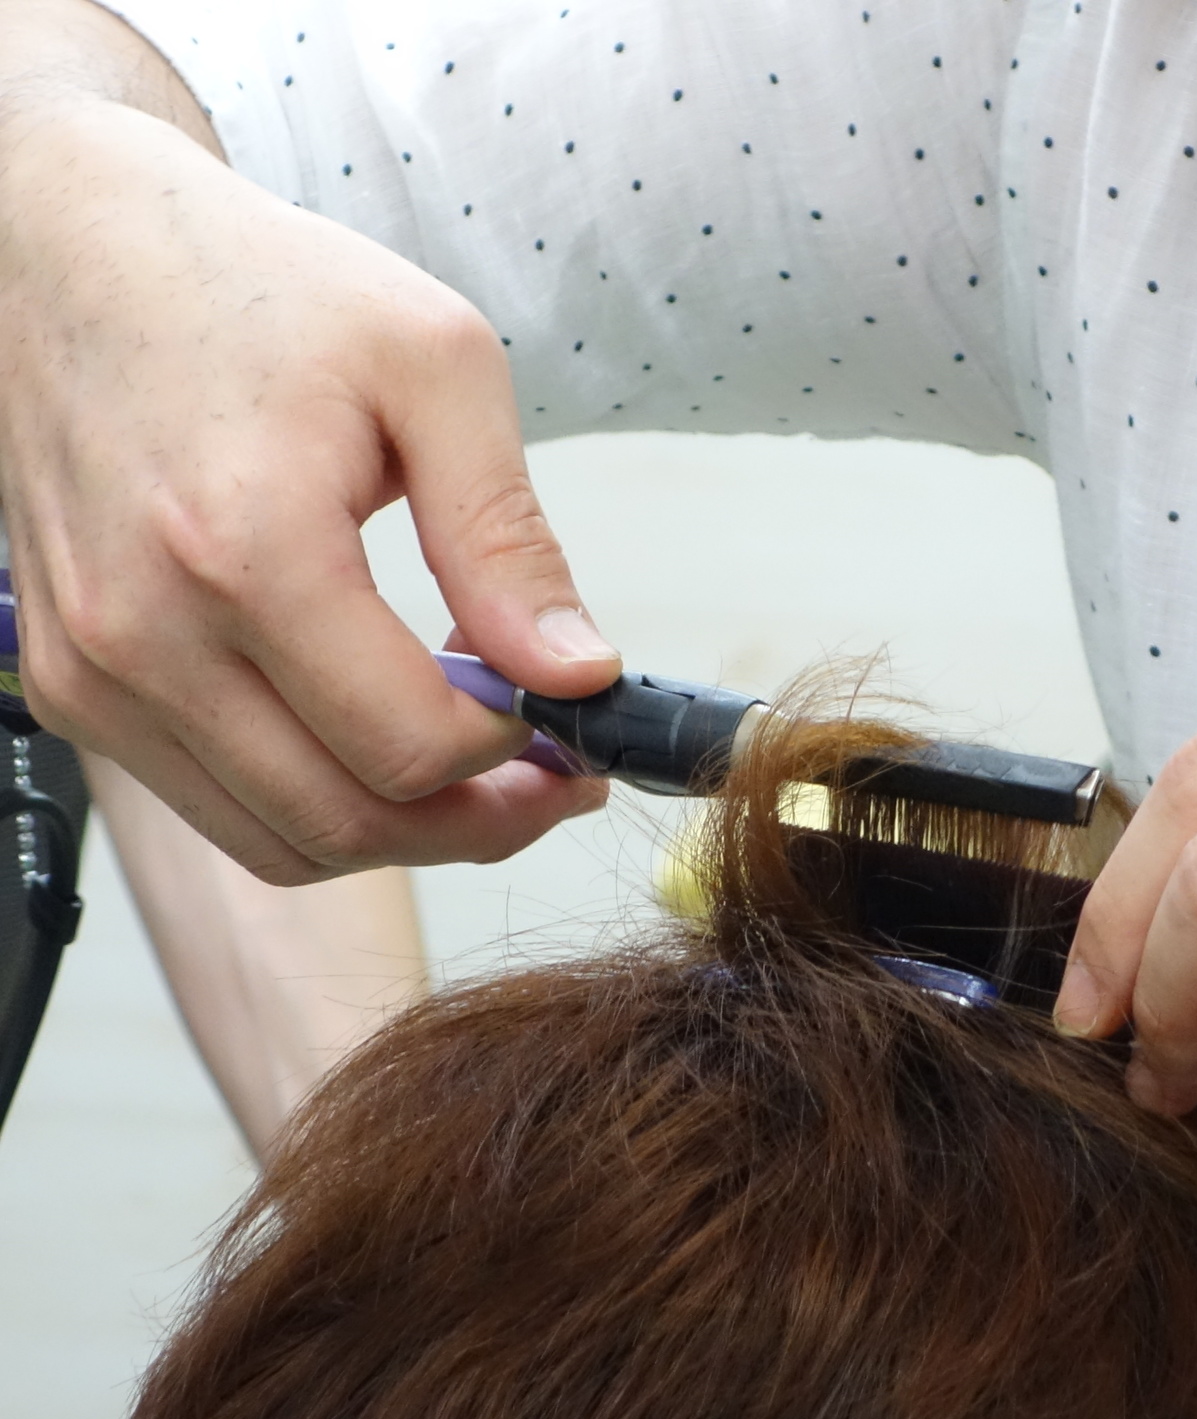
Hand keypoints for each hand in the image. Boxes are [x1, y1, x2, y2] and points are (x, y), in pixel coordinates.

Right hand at [0, 91, 618, 881]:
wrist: (78, 253)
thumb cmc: (262, 291)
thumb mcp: (436, 369)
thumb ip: (507, 538)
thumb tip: (577, 673)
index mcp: (244, 550)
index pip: (411, 746)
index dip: (517, 756)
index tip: (573, 720)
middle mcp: (144, 635)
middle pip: (348, 822)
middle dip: (478, 821)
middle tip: (554, 778)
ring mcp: (91, 672)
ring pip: (281, 839)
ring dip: (403, 830)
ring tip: (481, 762)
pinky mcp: (72, 684)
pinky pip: (216, 805)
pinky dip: (316, 800)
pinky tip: (375, 730)